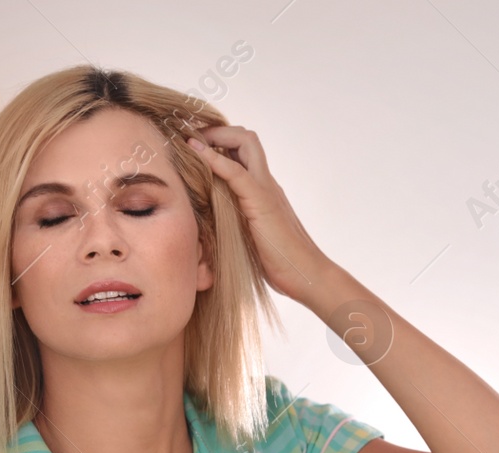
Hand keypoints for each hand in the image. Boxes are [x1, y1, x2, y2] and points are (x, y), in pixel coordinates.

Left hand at [187, 126, 334, 306]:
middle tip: (193, 136)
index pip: (245, 153)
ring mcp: (266, 189)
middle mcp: (266, 183)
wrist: (307, 274)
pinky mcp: (261, 201)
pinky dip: (214, 159)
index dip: (221, 143)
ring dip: (216, 136)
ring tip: (192, 138)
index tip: (197, 145)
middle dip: (217, 131)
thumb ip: (239, 224)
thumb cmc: (281, 264)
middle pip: (247, 139)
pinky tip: (197, 152)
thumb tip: (214, 228)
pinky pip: (236, 172)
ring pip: (246, 143)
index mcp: (263, 190)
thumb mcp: (252, 237)